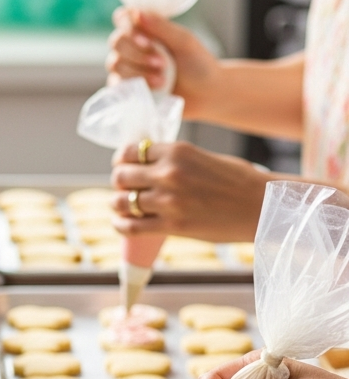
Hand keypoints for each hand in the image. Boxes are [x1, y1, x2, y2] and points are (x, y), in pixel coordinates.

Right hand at [106, 8, 220, 119]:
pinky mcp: (128, 89)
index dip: (127, 26)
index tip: (146, 39)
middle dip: (137, 53)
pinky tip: (155, 86)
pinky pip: (117, 84)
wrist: (206, 93)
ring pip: (115, 64)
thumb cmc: (198, 63)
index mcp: (146, 29)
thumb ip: (161, 26)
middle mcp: (133, 46)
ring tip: (163, 78)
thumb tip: (137, 13)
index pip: (122, 18)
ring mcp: (128, 68)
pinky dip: (136, 84)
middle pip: (116, 42)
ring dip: (138, 70)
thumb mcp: (184, 41)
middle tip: (162, 63)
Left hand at [110, 142, 268, 241]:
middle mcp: (169, 173)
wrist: (262, 205)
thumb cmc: (237, 181)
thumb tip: (147, 166)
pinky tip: (122, 224)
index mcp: (176, 151)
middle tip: (123, 189)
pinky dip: (121, 226)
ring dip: (117, 206)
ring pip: (121, 202)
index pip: (130, 152)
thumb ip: (174, 160)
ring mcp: (169, 200)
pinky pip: (131, 227)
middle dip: (118, 183)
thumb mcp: (202, 158)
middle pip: (120, 176)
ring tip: (122, 208)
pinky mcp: (172, 225)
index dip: (122, 161)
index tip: (124, 167)